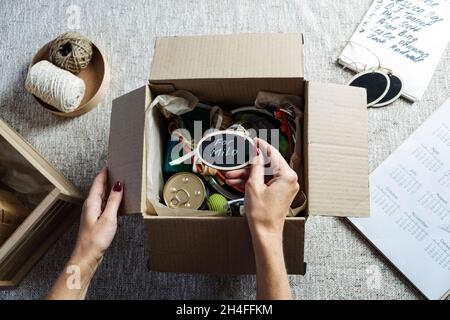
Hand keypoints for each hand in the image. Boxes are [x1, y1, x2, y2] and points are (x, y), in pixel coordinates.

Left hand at [71, 168, 122, 268]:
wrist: (87, 256)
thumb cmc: (95, 239)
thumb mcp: (108, 217)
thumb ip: (114, 201)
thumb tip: (118, 185)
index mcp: (92, 203)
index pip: (98, 183)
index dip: (104, 173)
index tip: (110, 164)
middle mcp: (90, 206)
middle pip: (99, 188)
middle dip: (107, 179)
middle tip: (117, 171)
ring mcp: (92, 214)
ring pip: (102, 197)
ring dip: (109, 190)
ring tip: (119, 184)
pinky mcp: (96, 221)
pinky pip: (104, 205)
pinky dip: (110, 200)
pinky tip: (117, 203)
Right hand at [224, 138, 296, 299]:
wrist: (265, 233)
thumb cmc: (262, 215)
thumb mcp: (254, 186)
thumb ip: (255, 167)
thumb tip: (257, 154)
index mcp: (287, 176)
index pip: (273, 154)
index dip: (261, 146)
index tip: (254, 140)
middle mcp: (289, 180)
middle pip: (267, 165)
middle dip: (249, 165)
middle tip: (237, 162)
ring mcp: (285, 187)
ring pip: (264, 174)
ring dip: (247, 175)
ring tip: (231, 176)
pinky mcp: (279, 193)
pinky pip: (265, 182)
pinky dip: (253, 182)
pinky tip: (238, 182)